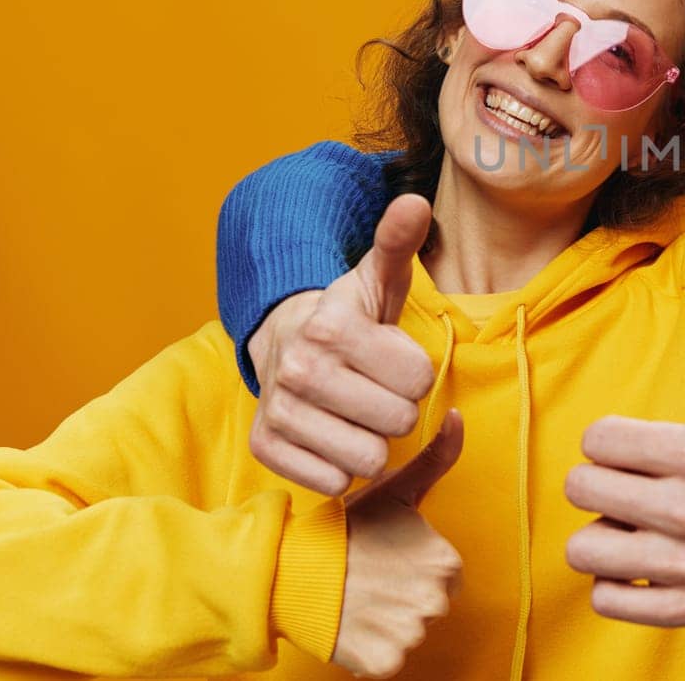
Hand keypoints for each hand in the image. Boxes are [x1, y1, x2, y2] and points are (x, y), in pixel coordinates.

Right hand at [249, 194, 437, 495]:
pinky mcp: (265, 447)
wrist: (285, 340)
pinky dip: (342, 467)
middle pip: (398, 421)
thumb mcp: (377, 277)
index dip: (416, 372)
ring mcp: (278, 411)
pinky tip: (335, 435)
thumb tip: (415, 202)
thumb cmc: (349, 315)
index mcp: (330, 326)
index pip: (419, 378)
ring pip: (369, 460)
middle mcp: (298, 369)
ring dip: (373, 441)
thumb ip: (399, 241)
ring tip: (359, 412)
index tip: (394, 359)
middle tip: (377, 388)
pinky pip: (333, 482)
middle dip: (398, 408)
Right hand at [335, 409, 464, 677]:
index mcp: (446, 561)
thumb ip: (436, 456)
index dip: (413, 567)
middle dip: (404, 595)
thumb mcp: (395, 487)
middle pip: (429, 604)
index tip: (385, 558)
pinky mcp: (386, 663)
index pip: (443, 574)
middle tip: (370, 578)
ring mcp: (411, 633)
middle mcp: (436, 599)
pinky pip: (390, 663)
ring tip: (360, 599)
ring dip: (388, 623)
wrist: (293, 570)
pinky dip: (373, 652)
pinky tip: (354, 626)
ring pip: (410, 633)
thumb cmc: (347, 528)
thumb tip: (458, 416)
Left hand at [564, 272, 684, 625]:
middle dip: (601, 483)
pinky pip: (606, 598)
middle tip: (637, 483)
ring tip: (638, 522)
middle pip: (582, 490)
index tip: (643, 446)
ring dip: (604, 534)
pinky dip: (615, 582)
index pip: (596, 441)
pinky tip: (644, 558)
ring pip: (584, 548)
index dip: (611, 440)